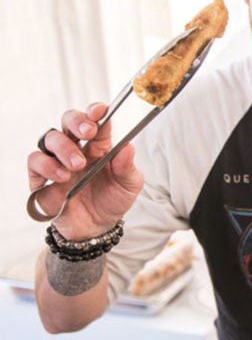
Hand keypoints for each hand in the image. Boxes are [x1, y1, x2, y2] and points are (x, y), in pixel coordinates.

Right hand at [27, 103, 143, 237]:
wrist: (96, 228)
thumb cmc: (113, 200)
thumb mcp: (129, 185)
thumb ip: (128, 167)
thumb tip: (128, 146)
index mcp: (100, 145)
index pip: (95, 119)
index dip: (96, 111)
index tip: (100, 111)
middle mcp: (77, 148)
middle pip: (69, 120)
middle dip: (77, 121)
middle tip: (87, 133)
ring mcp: (58, 160)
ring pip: (50, 137)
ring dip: (64, 148)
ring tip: (77, 166)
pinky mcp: (42, 177)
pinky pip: (34, 160)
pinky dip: (46, 165)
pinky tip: (61, 177)